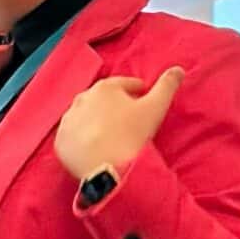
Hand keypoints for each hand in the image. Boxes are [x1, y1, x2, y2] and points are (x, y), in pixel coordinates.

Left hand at [54, 66, 184, 181]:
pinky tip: (93, 148)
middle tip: (127, 120)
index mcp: (105, 88)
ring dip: (96, 122)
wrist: (107, 169)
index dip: (137, 90)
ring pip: (85, 117)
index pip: (125, 84)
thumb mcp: (155, 108)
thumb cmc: (133, 135)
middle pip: (102, 100)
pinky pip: (73, 137)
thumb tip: (179, 69)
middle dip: (114, 106)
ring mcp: (68, 121)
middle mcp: (82, 99)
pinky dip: (82, 139)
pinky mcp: (61, 142)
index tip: (144, 98)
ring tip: (110, 136)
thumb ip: (167, 86)